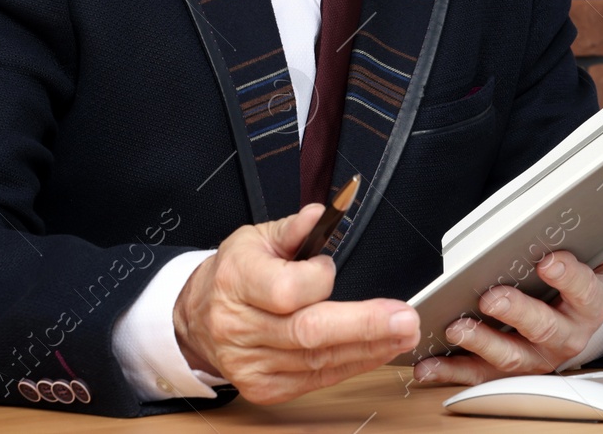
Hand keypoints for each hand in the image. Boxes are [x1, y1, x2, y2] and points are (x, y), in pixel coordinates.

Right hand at [173, 205, 420, 403]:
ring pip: (319, 360)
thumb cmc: (233, 275)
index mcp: (236, 281)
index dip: (319, 279)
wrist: (197, 319)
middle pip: (308, 332)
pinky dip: (351, 364)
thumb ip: (294, 228)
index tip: (328, 266)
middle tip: (405, 319)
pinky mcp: (264, 387)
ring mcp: (250, 363)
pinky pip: (316, 379)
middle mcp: (239, 327)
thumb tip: (322, 214)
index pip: (287, 290)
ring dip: (369, 347)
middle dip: (364, 325)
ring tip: (403, 333)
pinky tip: (377, 351)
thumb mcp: (255, 238)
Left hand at [412, 245, 602, 385]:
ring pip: (509, 357)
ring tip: (457, 328)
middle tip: (492, 297)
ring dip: (480, 343)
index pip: (583, 290)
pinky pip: (477, 375)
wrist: (577, 326)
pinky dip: (450, 371)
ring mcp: (535, 358)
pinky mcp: (507, 372)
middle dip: (516, 313)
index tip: (548, 261)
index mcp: (589, 305)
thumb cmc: (580, 287)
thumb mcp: (601, 258)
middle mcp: (564, 337)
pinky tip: (428, 363)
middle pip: (543, 328)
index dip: (567, 277)